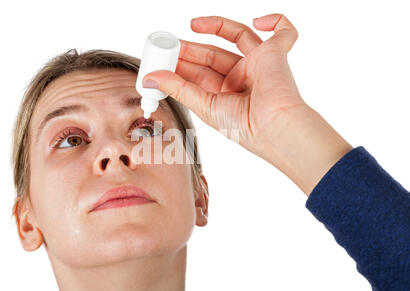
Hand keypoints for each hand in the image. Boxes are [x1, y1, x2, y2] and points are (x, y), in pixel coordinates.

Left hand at [142, 14, 304, 157]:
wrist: (273, 128)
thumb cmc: (244, 127)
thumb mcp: (204, 106)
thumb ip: (178, 88)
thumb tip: (150, 78)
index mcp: (225, 95)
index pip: (199, 73)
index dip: (181, 64)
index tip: (162, 59)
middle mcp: (241, 78)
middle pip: (213, 54)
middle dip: (191, 48)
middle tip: (170, 44)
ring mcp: (259, 64)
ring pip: (237, 36)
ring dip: (215, 26)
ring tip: (192, 25)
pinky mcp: (276, 54)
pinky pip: (283, 32)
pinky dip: (276, 21)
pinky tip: (258, 20)